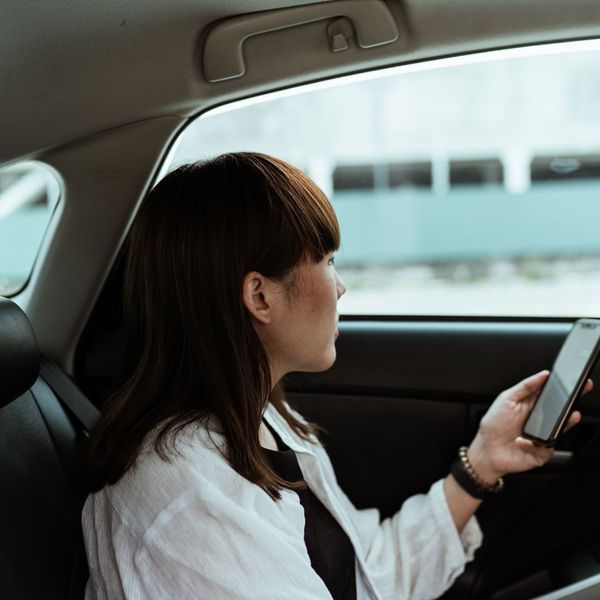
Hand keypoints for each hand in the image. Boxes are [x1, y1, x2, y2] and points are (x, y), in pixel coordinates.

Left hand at [467, 371, 591, 484]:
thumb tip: (544, 375)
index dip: (566, 391)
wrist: (486, 450)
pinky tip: (520, 441)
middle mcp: (541, 421)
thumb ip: (525, 386)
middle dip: (570, 406)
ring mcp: (543, 437)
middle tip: (574, 401)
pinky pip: (545, 448)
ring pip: (560, 431)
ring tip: (562, 419)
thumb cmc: (494, 424)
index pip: (553, 396)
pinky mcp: (542, 453)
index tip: (575, 383)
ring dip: (562, 425)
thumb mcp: (506, 399)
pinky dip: (532, 444)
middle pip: (562, 413)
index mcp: (533, 407)